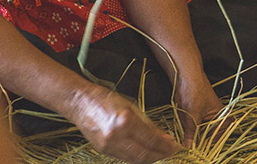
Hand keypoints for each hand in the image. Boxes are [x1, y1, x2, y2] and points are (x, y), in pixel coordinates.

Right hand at [65, 84, 180, 163]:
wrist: (80, 103)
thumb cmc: (105, 99)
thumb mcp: (130, 106)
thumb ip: (146, 123)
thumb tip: (163, 137)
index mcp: (125, 121)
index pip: (152, 139)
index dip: (167, 145)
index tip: (176, 146)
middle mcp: (117, 136)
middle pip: (145, 155)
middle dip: (161, 155)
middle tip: (172, 152)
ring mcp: (109, 146)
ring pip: (135, 160)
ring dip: (151, 159)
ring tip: (161, 153)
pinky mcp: (103, 151)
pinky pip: (125, 158)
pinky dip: (138, 157)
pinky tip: (146, 153)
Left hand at [174, 78, 225, 146]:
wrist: (187, 77)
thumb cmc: (194, 90)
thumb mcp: (192, 113)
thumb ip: (191, 132)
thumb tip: (189, 147)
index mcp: (224, 118)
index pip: (215, 139)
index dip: (203, 143)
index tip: (193, 146)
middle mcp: (218, 120)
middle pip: (207, 138)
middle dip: (195, 137)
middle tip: (187, 134)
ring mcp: (208, 119)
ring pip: (198, 134)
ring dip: (190, 131)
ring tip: (186, 120)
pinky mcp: (199, 117)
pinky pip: (193, 128)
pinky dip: (187, 127)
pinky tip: (184, 118)